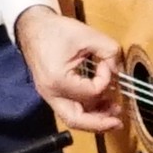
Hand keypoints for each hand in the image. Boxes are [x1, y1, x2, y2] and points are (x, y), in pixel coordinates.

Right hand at [14, 6, 124, 133]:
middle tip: (118, 122)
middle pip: (76, 120)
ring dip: (94, 120)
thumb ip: (108, 50)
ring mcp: (49, 96)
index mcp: (57, 79)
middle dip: (99, 123)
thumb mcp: (87, 35)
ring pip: (73, 119)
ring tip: (112, 115)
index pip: (91, 92)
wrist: (32, 28)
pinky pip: (70, 110)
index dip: (106, 79)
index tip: (106, 64)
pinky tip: (100, 107)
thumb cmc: (54, 31)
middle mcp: (51, 93)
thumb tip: (119, 68)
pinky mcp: (52, 94)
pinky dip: (86, 112)